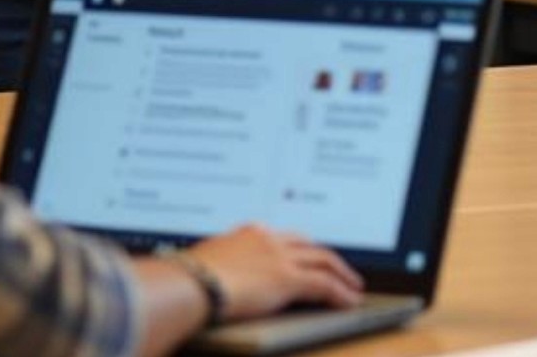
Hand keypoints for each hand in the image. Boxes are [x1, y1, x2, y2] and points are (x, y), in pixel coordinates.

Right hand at [189, 225, 363, 320]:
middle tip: (339, 268)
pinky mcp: (288, 278)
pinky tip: (349, 301)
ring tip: (353, 286)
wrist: (186, 284)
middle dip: (327, 257)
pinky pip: (324, 284)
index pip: (283, 238)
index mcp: (247, 234)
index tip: (307, 255)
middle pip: (308, 245)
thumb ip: (216, 268)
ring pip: (324, 260)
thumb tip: (208, 280)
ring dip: (342, 274)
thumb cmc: (183, 280)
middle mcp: (267, 239)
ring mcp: (279, 256)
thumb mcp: (203, 266)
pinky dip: (341, 293)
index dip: (300, 248)